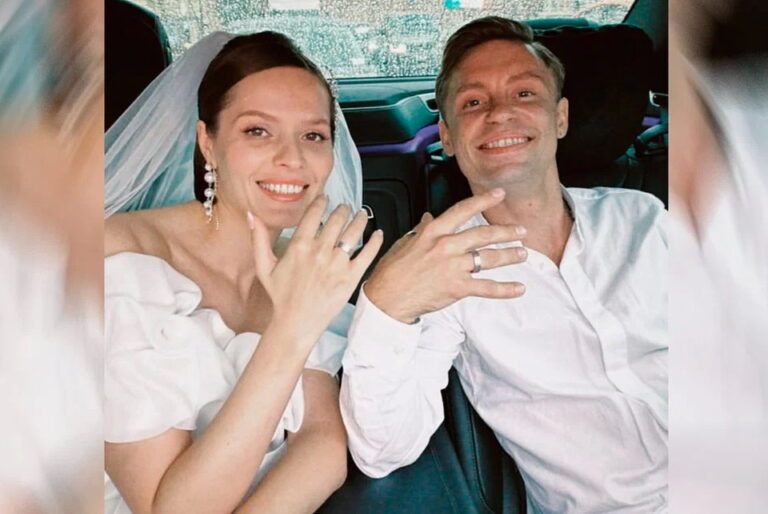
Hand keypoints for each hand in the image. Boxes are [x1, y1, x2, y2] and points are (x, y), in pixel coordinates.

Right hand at [249, 196, 382, 342]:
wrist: (296, 322)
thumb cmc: (281, 296)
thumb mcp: (264, 267)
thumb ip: (259, 239)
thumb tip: (251, 215)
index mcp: (300, 245)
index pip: (314, 213)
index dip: (322, 202)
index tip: (326, 198)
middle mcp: (320, 251)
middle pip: (337, 219)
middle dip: (343, 209)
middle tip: (345, 207)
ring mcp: (337, 264)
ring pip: (353, 232)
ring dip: (360, 219)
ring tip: (362, 214)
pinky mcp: (351, 277)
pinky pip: (367, 254)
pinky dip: (375, 241)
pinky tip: (377, 234)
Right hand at [364, 189, 526, 322]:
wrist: (387, 297)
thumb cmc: (392, 272)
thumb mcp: (405, 242)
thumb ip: (421, 228)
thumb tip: (429, 217)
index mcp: (433, 231)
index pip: (463, 210)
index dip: (484, 200)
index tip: (499, 194)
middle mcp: (446, 246)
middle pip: (483, 234)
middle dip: (506, 232)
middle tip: (520, 231)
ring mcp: (453, 266)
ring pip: (489, 258)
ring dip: (510, 255)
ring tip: (522, 254)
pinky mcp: (457, 287)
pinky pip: (486, 287)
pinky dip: (505, 289)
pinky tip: (518, 288)